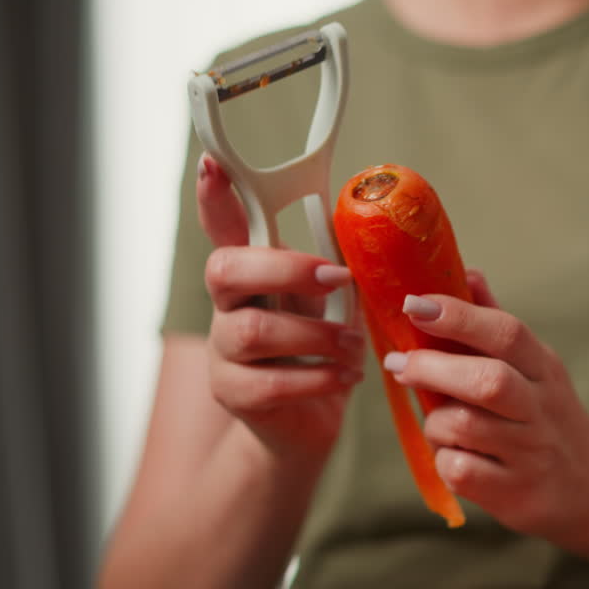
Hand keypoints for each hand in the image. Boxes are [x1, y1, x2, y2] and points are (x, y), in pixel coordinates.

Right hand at [197, 155, 364, 458]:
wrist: (305, 423)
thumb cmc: (321, 346)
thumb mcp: (331, 297)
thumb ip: (336, 263)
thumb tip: (377, 223)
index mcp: (252, 270)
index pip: (223, 224)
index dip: (216, 196)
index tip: (212, 164)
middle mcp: (226, 305)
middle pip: (226, 269)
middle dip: (285, 268)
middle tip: (338, 279)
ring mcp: (223, 350)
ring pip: (255, 330)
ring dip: (318, 334)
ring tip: (354, 345)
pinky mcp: (234, 394)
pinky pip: (273, 382)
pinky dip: (320, 377)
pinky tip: (346, 376)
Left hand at [381, 273, 588, 541]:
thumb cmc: (546, 416)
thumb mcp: (533, 367)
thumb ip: (495, 323)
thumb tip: (467, 271)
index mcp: (541, 367)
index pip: (506, 332)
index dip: (458, 316)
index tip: (413, 304)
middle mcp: (541, 407)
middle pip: (488, 380)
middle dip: (433, 368)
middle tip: (399, 364)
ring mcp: (531, 452)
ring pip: (464, 426)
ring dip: (435, 421)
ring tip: (437, 420)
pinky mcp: (516, 493)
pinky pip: (461, 472)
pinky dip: (445, 461)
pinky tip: (454, 456)